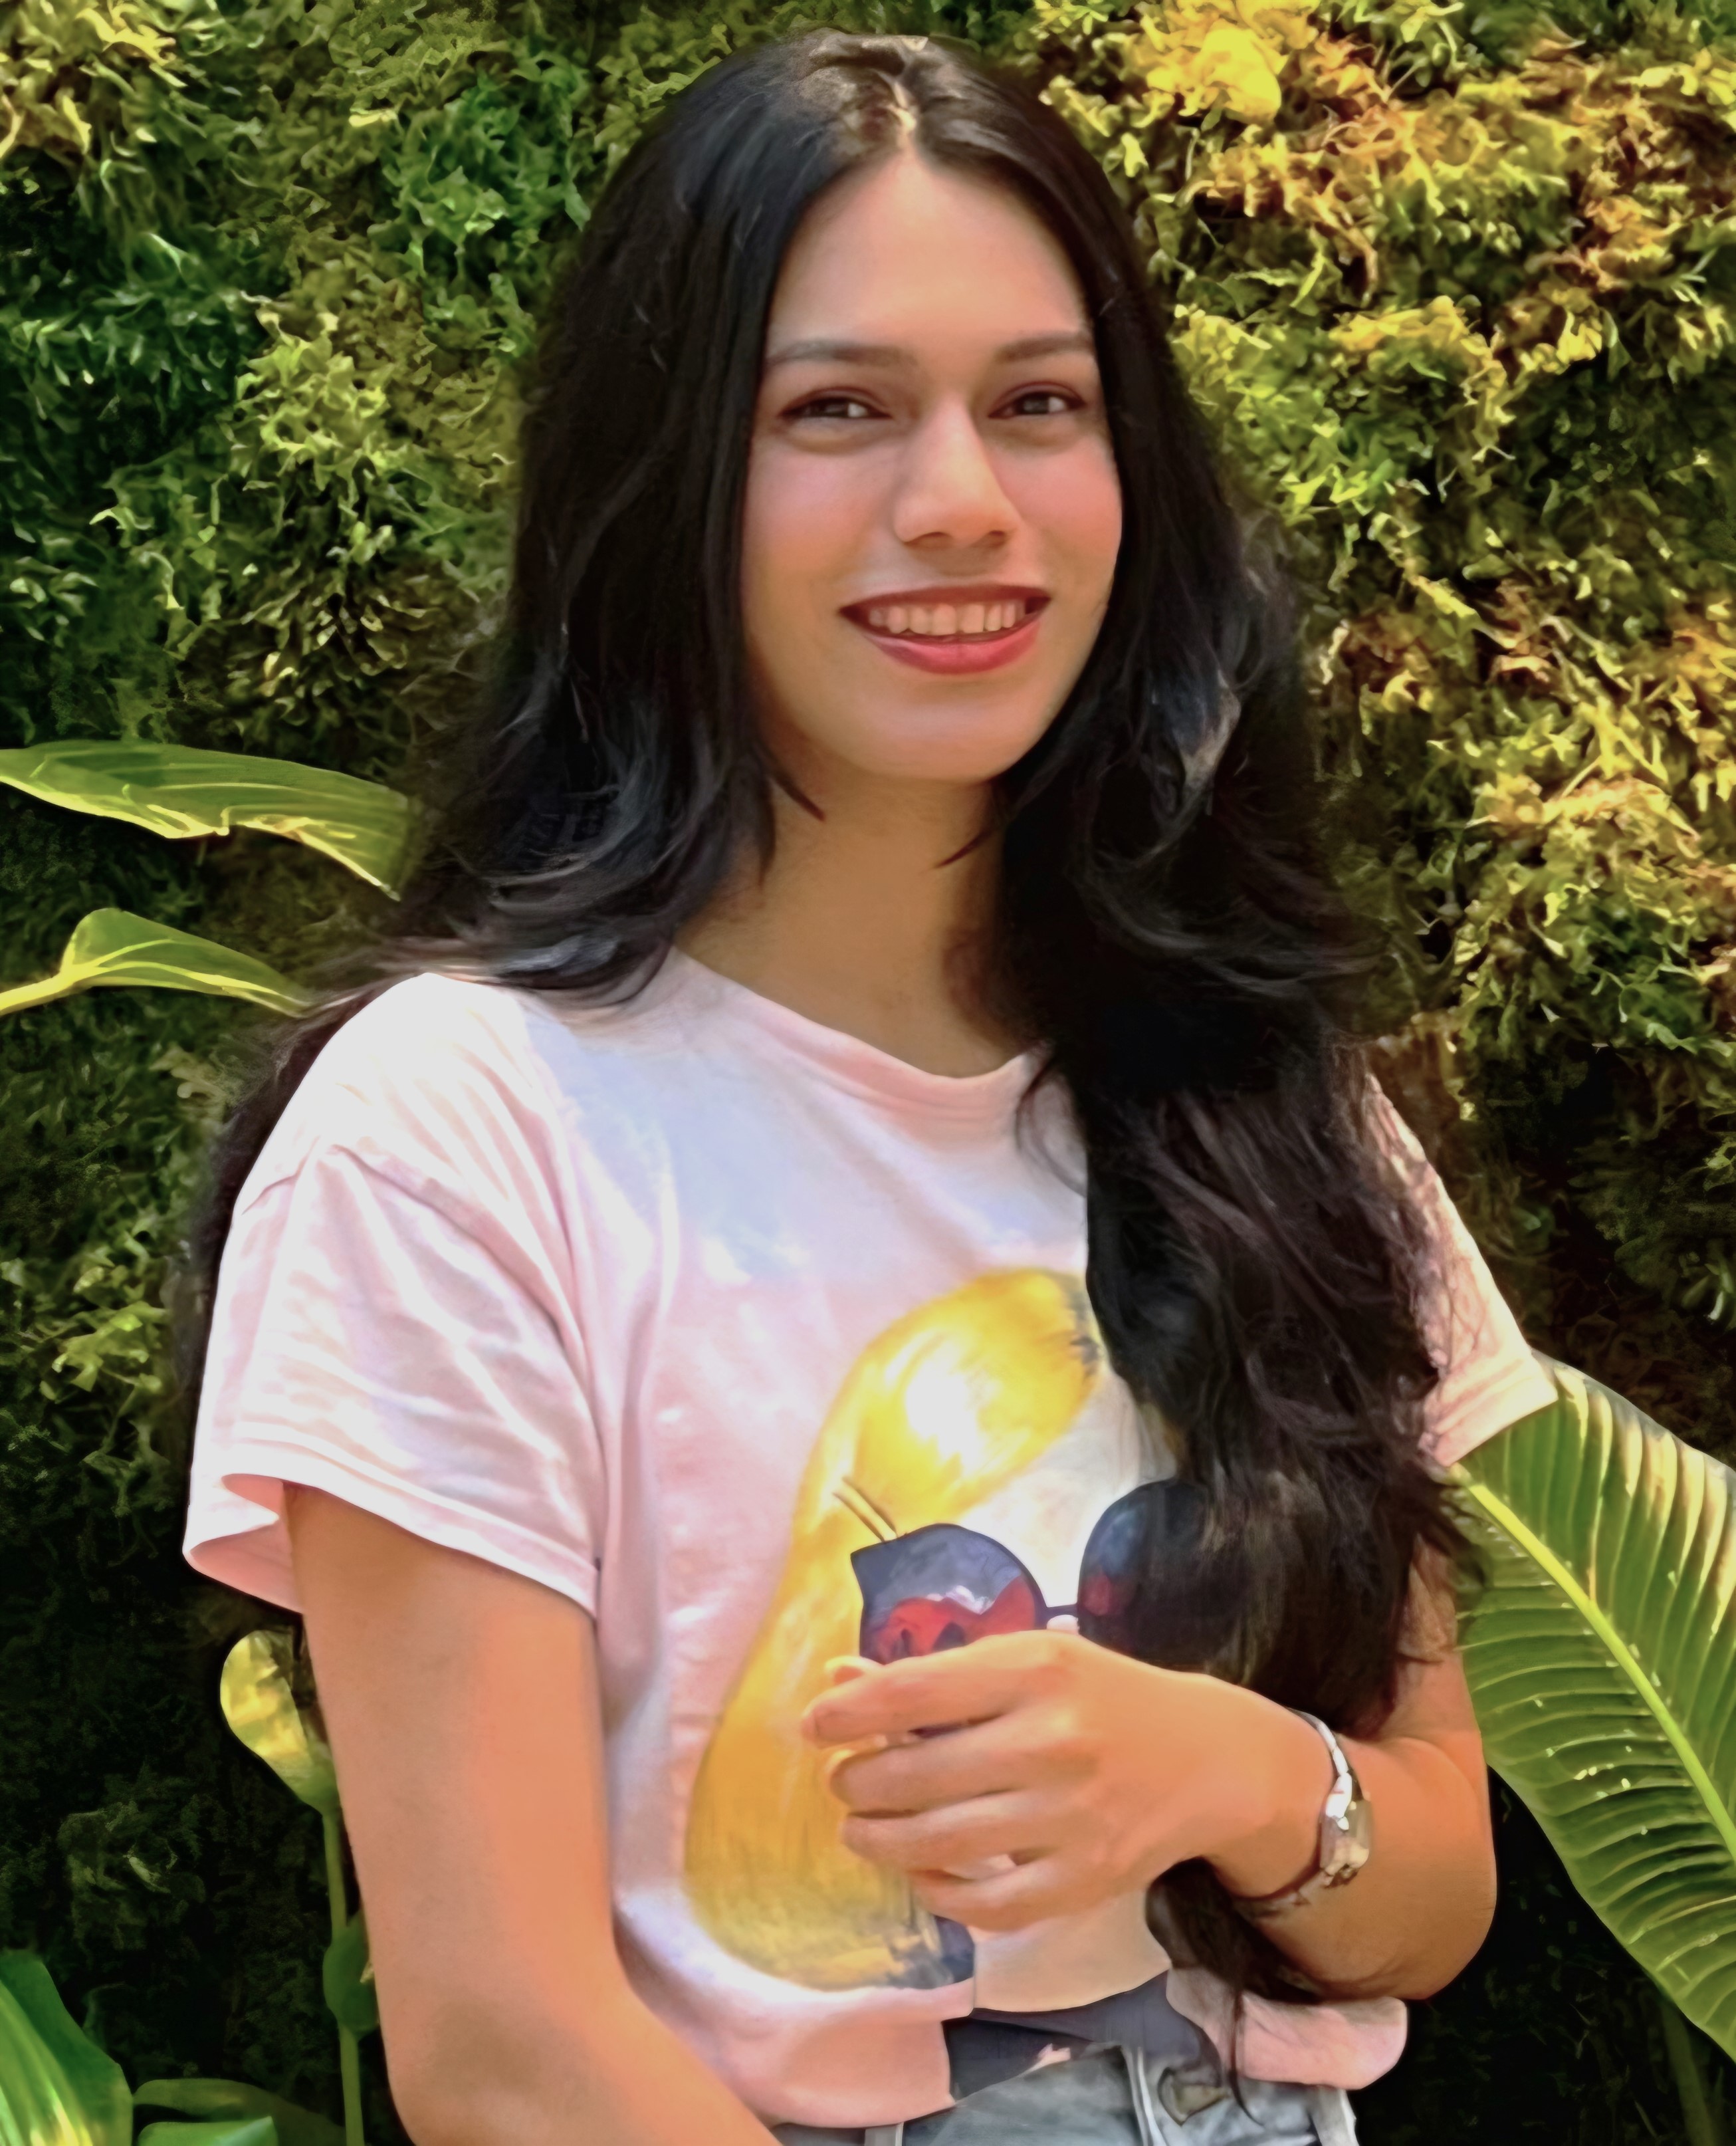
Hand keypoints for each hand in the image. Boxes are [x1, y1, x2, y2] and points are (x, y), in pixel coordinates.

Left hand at [801, 1630, 1330, 1932]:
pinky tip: (920, 1870)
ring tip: (861, 1828)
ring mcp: (1069, 1817)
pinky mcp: (1083, 1881)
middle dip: (858, 1782)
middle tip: (845, 1782)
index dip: (846, 1714)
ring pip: (938, 1843)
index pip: (911, 1692)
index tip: (814, 1727)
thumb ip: (937, 1675)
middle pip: (915, 1774)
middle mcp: (1051, 1741)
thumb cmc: (1101, 1696)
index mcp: (1035, 1669)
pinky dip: (937, 1892)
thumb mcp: (1028, 1660)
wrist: (1208, 1758)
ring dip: (878, 1839)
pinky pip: (986, 1904)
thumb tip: (839, 1681)